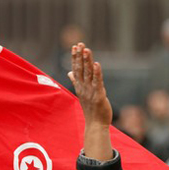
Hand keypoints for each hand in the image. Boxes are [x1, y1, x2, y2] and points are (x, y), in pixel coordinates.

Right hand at [68, 43, 112, 160]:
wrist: (95, 125)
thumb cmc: (91, 109)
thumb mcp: (82, 93)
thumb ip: (76, 81)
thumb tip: (69, 73)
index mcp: (80, 87)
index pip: (76, 69)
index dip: (75, 58)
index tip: (74, 46)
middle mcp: (83, 88)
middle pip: (80, 69)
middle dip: (79, 56)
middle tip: (79, 44)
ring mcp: (90, 92)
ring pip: (88, 74)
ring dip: (87, 61)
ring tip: (86, 50)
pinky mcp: (99, 96)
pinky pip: (97, 83)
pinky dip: (97, 73)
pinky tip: (97, 64)